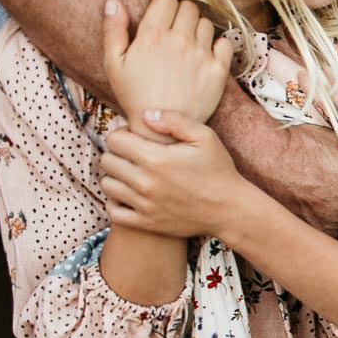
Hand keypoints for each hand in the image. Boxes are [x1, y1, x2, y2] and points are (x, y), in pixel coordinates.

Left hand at [100, 110, 249, 239]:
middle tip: (133, 155)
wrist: (230, 210)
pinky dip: (116, 202)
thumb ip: (174, 120)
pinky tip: (130, 196)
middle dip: (117, 154)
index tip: (134, 138)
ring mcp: (144, 205)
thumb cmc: (218, 171)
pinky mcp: (146, 223)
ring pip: (107, 185)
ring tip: (132, 174)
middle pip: (107, 161)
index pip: (114, 140)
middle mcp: (145, 182)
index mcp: (156, 158)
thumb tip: (145, 115)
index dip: (121, 134)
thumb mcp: (205, 137)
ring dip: (116, 177)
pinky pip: (113, 212)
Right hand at [102, 0, 233, 132]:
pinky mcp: (218, 70)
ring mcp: (201, 55)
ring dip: (197, 29)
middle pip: (188, 7)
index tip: (160, 20)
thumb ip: (113, 30)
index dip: (162, 6)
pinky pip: (224, 43)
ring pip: (205, 23)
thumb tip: (113, 2)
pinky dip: (217, 45)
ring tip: (187, 46)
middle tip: (173, 32)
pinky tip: (205, 56)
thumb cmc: (134, 96)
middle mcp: (179, 41)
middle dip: (180, 15)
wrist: (160, 129)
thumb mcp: (114, 63)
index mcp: (152, 35)